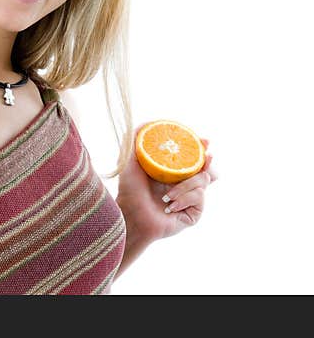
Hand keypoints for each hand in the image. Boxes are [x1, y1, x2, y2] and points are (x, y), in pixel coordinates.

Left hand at [116, 126, 217, 242]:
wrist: (131, 216)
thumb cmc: (129, 190)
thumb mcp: (130, 161)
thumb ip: (137, 140)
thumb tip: (147, 122)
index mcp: (173, 172)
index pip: (193, 157)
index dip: (201, 148)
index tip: (204, 140)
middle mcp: (184, 184)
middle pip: (207, 168)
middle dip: (208, 161)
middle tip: (206, 156)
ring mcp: (191, 199)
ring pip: (204, 180)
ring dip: (186, 185)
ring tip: (167, 195)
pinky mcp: (195, 212)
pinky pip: (200, 197)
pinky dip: (184, 198)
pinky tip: (170, 205)